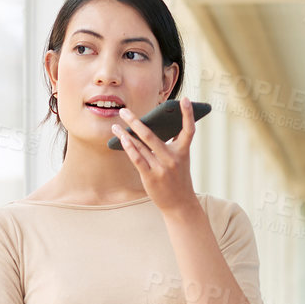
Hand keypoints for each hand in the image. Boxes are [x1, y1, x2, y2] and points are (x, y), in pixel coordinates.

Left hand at [110, 94, 199, 214]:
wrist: (180, 204)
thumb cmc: (178, 178)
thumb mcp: (181, 160)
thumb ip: (174, 144)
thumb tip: (159, 126)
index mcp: (183, 151)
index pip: (188, 130)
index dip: (187, 114)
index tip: (184, 99)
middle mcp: (172, 158)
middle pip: (151, 135)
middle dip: (135, 121)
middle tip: (123, 111)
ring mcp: (161, 168)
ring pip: (141, 146)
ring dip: (126, 134)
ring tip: (115, 125)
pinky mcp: (151, 177)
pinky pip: (137, 159)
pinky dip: (129, 148)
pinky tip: (121, 140)